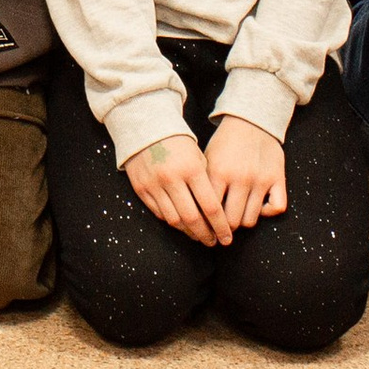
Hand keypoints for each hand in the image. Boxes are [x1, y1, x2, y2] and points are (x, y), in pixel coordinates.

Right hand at [125, 131, 230, 245]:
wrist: (145, 127)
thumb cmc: (178, 143)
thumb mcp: (197, 156)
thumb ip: (206, 183)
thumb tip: (217, 214)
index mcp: (191, 169)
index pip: (210, 206)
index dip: (220, 226)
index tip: (227, 238)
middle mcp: (171, 178)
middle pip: (192, 219)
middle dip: (206, 234)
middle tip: (213, 242)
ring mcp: (154, 184)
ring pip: (174, 220)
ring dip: (188, 232)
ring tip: (198, 235)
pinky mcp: (141, 188)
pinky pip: (159, 213)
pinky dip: (172, 222)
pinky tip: (181, 224)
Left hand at [205, 113, 288, 230]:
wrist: (250, 120)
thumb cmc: (225, 142)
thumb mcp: (208, 158)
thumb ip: (204, 184)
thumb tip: (197, 212)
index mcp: (218, 171)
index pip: (210, 210)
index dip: (208, 223)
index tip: (206, 228)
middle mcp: (240, 177)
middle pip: (232, 221)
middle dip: (226, 227)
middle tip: (223, 226)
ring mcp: (260, 179)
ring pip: (251, 219)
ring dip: (244, 221)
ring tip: (238, 214)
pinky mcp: (277, 179)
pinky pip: (277, 208)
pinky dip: (268, 212)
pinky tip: (259, 205)